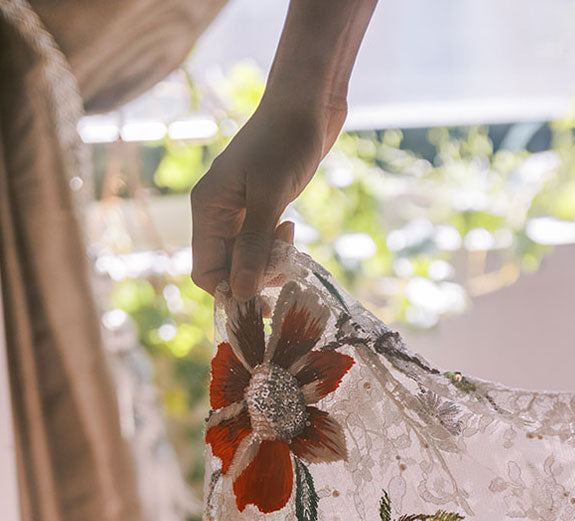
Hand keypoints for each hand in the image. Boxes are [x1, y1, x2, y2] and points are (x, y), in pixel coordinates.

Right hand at [190, 99, 345, 299]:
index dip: (230, 291)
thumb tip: (240, 293)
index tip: (262, 299)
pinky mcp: (259, 208)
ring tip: (291, 246)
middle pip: (226, 269)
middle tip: (285, 270)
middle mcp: (217, 213)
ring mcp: (238, 211)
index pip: (205, 271)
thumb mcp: (269, 198)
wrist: (305, 104)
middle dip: (253, 278)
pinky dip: (276, 248)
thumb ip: (253, 247)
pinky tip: (291, 232)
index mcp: (207, 209)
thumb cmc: (285, 141)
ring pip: (246, 260)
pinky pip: (261, 245)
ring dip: (269, 264)